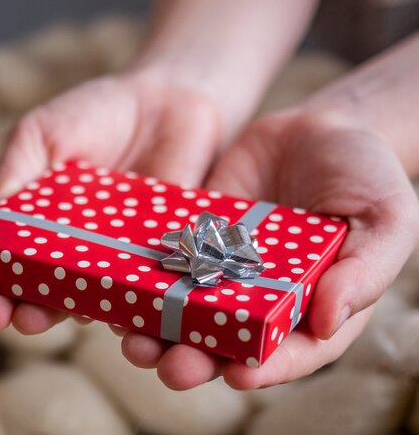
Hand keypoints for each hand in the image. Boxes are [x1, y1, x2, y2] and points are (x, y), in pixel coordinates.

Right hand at [0, 72, 225, 334]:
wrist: (167, 100)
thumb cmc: (94, 115)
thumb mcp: (41, 134)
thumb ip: (15, 175)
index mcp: (35, 229)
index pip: (0, 266)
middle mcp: (73, 255)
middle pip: (42, 296)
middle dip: (17, 310)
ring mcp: (116, 261)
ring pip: (95, 304)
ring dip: (74, 318)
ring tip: (50, 318)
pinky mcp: (161, 260)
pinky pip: (149, 292)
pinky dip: (140, 310)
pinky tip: (126, 318)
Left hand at [121, 109, 418, 389]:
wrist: (318, 129)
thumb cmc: (365, 175)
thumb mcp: (386, 217)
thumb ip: (364, 270)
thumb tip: (328, 321)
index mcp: (311, 305)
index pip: (290, 351)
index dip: (266, 368)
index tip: (238, 375)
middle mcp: (261, 297)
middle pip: (226, 341)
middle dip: (197, 359)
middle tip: (170, 368)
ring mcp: (223, 268)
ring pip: (186, 310)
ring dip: (157, 330)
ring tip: (132, 341)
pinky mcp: (195, 238)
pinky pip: (168, 263)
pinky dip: (142, 279)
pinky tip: (118, 287)